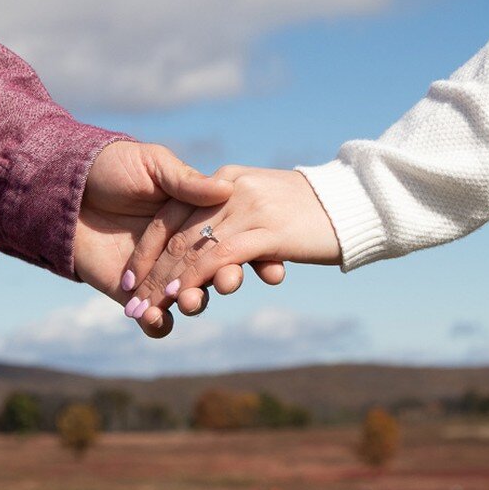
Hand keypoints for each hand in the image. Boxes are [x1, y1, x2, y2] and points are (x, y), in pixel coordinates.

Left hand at [73, 143, 286, 336]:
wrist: (63, 186)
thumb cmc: (111, 166)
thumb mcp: (153, 165)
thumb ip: (186, 181)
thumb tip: (225, 188)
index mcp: (197, 218)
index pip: (234, 240)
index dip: (257, 257)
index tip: (274, 269)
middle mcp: (184, 249)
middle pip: (217, 272)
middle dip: (229, 281)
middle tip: (230, 282)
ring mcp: (160, 274)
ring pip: (191, 298)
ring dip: (196, 302)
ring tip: (191, 301)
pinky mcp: (134, 294)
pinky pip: (155, 320)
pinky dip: (159, 325)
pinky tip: (157, 319)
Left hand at [122, 166, 341, 325]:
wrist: (359, 197)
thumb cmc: (313, 206)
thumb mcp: (263, 202)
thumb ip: (231, 214)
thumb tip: (206, 246)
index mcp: (224, 181)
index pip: (172, 216)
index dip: (147, 249)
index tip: (129, 278)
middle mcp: (230, 191)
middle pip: (177, 235)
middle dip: (150, 273)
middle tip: (131, 304)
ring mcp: (248, 209)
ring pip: (193, 248)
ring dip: (167, 282)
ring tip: (149, 307)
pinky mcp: (267, 230)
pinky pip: (220, 255)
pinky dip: (195, 276)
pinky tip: (180, 296)